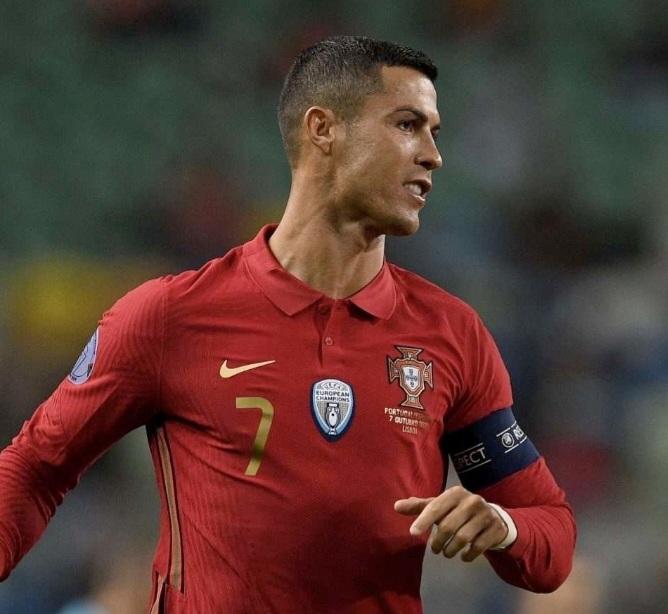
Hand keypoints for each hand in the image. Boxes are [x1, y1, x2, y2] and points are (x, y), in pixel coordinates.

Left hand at [394, 486, 508, 561]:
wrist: (493, 517)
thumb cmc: (459, 511)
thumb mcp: (440, 506)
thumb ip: (419, 507)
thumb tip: (396, 506)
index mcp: (455, 493)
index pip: (436, 507)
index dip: (423, 520)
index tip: (413, 533)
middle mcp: (471, 501)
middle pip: (448, 526)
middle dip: (437, 541)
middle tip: (434, 549)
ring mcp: (486, 514)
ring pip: (462, 538)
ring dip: (450, 550)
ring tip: (446, 553)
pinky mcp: (495, 529)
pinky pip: (478, 547)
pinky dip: (467, 555)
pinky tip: (463, 556)